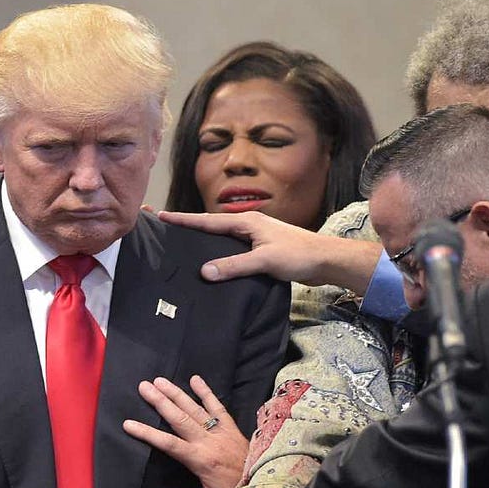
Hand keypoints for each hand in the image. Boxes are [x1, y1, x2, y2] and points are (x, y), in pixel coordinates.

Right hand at [123, 375, 248, 487]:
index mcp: (200, 460)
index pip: (168, 443)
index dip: (147, 433)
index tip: (128, 424)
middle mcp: (209, 441)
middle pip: (179, 418)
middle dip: (160, 402)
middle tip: (143, 387)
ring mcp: (221, 432)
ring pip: (195, 409)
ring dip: (177, 393)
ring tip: (160, 381)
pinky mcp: (232, 428)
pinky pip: (218, 407)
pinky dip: (207, 392)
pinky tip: (195, 379)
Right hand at [156, 210, 381, 292]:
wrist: (327, 260)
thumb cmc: (299, 255)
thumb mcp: (264, 260)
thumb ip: (234, 266)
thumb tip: (204, 271)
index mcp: (246, 221)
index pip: (207, 220)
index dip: (184, 220)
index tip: (161, 215)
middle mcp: (248, 225)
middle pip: (212, 225)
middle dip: (189, 225)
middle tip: (166, 226)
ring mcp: (255, 236)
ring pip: (222, 237)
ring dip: (203, 239)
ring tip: (182, 243)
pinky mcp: (262, 249)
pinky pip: (232, 248)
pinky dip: (218, 251)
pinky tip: (213, 261)